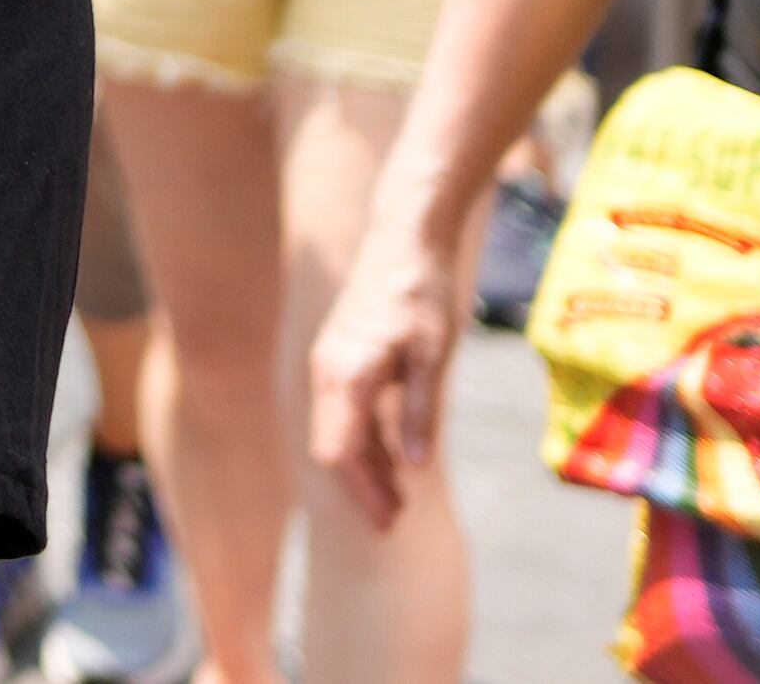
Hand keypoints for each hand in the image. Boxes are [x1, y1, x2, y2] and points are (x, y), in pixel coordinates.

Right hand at [306, 220, 466, 533]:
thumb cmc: (421, 291)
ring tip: (400, 495)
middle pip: (334, 446)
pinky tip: (391, 451)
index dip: (362, 491)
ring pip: (336, 428)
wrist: (403, 236)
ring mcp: (329, 362)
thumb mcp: (432, 355)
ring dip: (365, 464)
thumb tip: (416, 467)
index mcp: (347, 374)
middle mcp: (327, 371)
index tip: (388, 523)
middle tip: (395, 521)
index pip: (339, 451)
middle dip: (363, 487)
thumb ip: (419, 411)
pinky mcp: (338, 355)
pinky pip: (342, 408)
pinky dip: (363, 437)